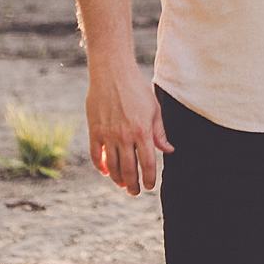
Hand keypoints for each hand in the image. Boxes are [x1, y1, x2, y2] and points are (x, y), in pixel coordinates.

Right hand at [86, 56, 173, 194]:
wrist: (113, 72)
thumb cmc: (136, 89)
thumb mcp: (153, 108)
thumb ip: (160, 132)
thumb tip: (168, 150)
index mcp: (142, 130)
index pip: (148, 163)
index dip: (149, 178)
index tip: (150, 186)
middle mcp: (125, 136)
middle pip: (129, 169)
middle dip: (133, 184)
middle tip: (136, 191)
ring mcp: (108, 134)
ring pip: (112, 167)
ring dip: (118, 179)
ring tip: (123, 184)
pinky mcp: (95, 131)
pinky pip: (96, 156)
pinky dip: (101, 167)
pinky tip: (106, 171)